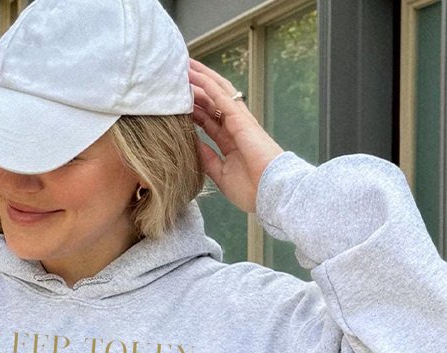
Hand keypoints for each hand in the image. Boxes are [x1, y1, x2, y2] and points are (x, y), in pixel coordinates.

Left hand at [189, 58, 284, 213]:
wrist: (270, 192)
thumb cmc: (250, 189)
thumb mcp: (220, 173)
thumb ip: (207, 158)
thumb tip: (191, 145)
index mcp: (231, 141)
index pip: (209, 118)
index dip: (193, 107)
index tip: (177, 99)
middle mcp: (235, 127)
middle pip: (212, 100)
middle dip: (196, 86)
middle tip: (178, 74)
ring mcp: (240, 122)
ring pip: (217, 93)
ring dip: (201, 79)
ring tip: (184, 66)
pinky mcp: (242, 120)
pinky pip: (223, 98)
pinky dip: (209, 86)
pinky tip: (196, 76)